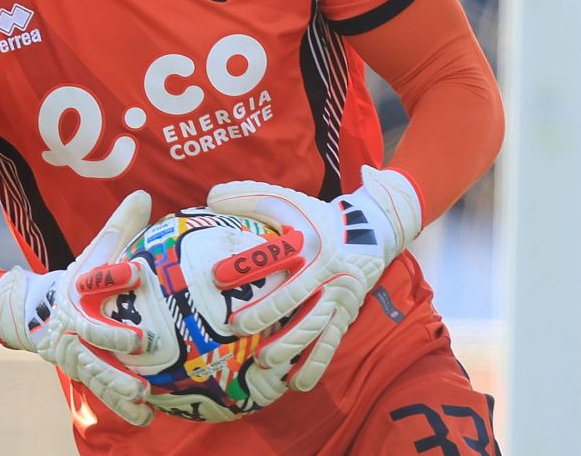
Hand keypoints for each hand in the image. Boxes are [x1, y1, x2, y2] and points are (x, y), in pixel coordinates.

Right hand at [0, 190, 155, 425]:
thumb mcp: (95, 253)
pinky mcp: (89, 376)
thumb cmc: (77, 280)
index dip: (113, 289)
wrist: (39, 314)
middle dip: (115, 350)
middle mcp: (75, 335)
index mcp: (77, 303)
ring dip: (119, 388)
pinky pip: (106, 394)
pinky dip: (124, 408)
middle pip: (93, 345)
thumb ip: (119, 227)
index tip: (135, 275)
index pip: (93, 299)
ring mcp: (80, 359)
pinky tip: (146, 418)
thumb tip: (144, 194)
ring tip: (143, 398)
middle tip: (141, 354)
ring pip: (99, 376)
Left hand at [207, 165, 421, 391]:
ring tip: (263, 363)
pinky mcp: (345, 314)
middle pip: (294, 295)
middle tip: (236, 327)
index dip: (246, 265)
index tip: (217, 277)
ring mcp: (338, 295)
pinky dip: (314, 365)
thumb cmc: (317, 217)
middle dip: (265, 313)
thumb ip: (250, 197)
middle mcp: (325, 270)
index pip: (274, 253)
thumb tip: (210, 196)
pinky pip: (331, 344)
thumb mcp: (287, 201)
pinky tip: (296, 384)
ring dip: (289, 346)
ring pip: (313, 325)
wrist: (371, 231)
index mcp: (307, 241)